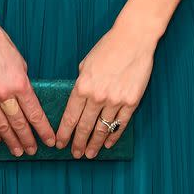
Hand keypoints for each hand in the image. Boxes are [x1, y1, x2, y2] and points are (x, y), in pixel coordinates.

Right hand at [0, 13, 53, 155]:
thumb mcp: (20, 62)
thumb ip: (23, 83)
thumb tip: (26, 99)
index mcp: (20, 83)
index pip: (35, 113)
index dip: (43, 130)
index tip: (50, 140)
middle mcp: (3, 93)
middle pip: (19, 123)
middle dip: (28, 139)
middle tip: (33, 151)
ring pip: (1, 126)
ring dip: (10, 140)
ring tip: (17, 151)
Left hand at [55, 17, 155, 158]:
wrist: (134, 38)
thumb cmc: (109, 47)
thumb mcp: (86, 64)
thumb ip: (81, 82)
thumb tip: (79, 97)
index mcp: (82, 86)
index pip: (70, 117)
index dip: (64, 133)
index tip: (60, 144)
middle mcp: (97, 97)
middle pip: (84, 127)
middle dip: (77, 143)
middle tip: (74, 154)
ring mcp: (115, 100)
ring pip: (102, 129)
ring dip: (95, 144)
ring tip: (90, 154)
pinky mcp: (131, 101)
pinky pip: (121, 124)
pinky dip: (114, 136)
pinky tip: (108, 144)